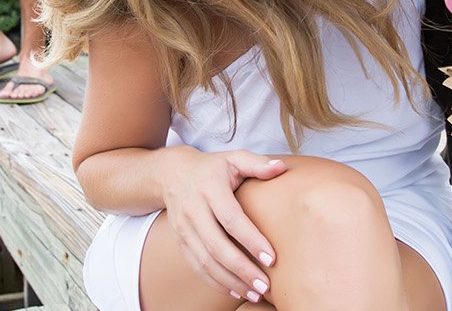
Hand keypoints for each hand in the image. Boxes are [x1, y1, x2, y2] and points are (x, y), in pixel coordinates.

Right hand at [160, 148, 286, 300]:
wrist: (171, 174)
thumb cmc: (211, 168)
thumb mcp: (233, 158)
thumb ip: (257, 163)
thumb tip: (280, 168)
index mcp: (209, 188)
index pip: (231, 219)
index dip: (251, 240)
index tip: (271, 258)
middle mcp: (193, 210)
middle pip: (216, 246)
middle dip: (241, 269)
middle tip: (265, 285)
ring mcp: (184, 228)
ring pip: (205, 261)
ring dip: (230, 281)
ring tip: (254, 293)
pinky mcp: (180, 241)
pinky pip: (196, 266)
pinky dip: (215, 282)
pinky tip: (235, 291)